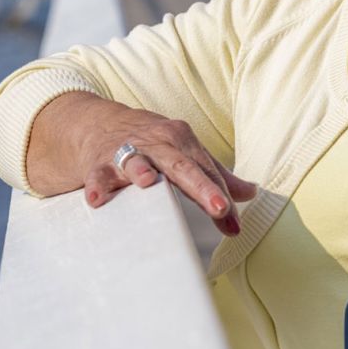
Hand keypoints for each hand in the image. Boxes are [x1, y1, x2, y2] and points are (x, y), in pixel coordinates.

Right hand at [27, 92, 257, 236]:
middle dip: (201, 185)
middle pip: (181, 165)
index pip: (206, 171)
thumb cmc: (151, 143)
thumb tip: (251, 193)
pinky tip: (96, 199)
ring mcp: (128, 151)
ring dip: (141, 170)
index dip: (222, 196)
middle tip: (220, 207)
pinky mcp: (100, 163)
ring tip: (148, 182)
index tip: (235, 225)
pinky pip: (98, 175)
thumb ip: (216, 174)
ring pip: (136, 161)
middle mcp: (157, 143)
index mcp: (181, 141)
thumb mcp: (184, 152)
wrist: (100, 123)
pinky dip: (97, 186)